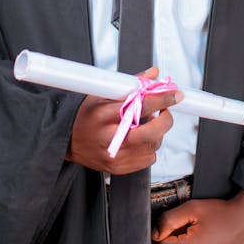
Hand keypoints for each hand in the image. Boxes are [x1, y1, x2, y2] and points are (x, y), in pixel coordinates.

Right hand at [66, 67, 181, 174]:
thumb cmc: (86, 115)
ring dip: (156, 133)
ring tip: (145, 124)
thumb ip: (130, 84)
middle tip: (165, 111)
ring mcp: (115, 155)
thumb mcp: (103, 93)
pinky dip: (149, 147)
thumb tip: (153, 74)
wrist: (69, 140)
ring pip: (152, 145)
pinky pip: (148, 159)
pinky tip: (139, 139)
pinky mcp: (119, 168)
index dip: (162, 99)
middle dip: (165, 120)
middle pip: (151, 132)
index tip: (175, 94)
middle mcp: (110, 137)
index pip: (141, 105)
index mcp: (105, 114)